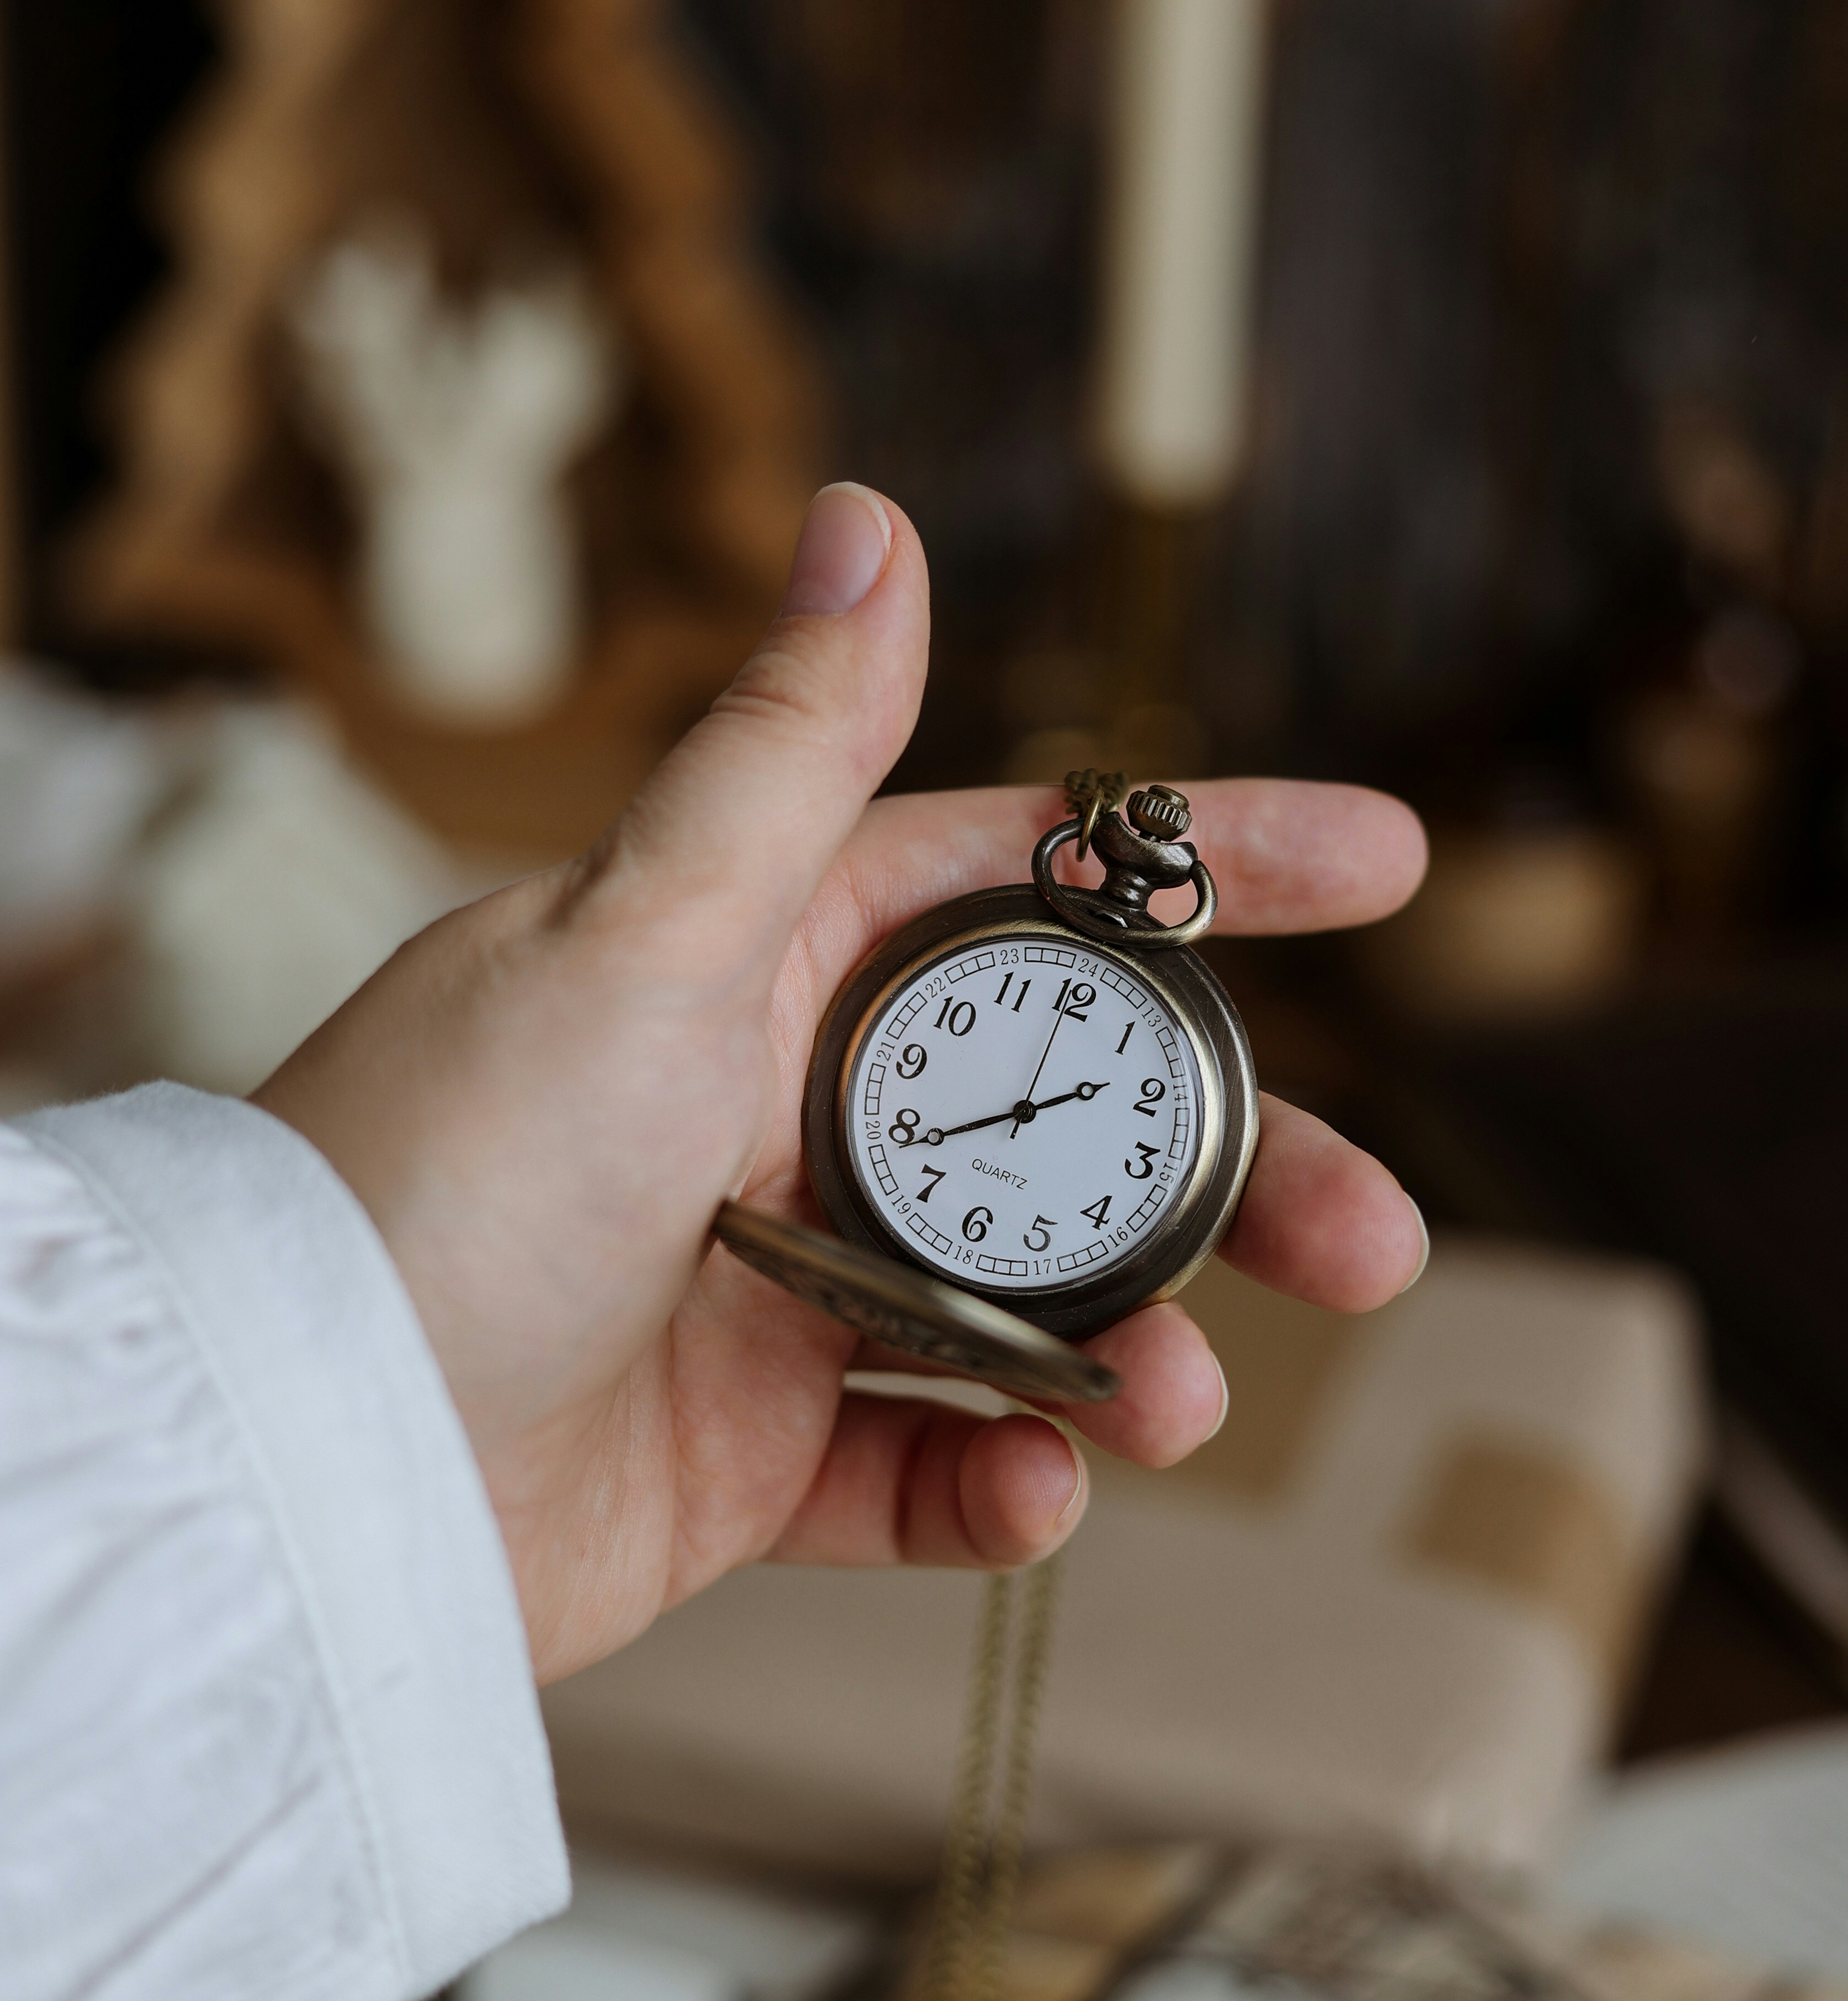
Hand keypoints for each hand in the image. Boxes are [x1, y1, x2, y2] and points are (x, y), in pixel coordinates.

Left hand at [258, 484, 1428, 1683]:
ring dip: (1134, 1354)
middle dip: (1231, 1175)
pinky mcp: (746, 1458)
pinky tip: (1037, 1484)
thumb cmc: (450, 1164)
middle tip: (1370, 1237)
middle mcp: (775, 1119)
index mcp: (758, 966)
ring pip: (1023, 1309)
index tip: (1385, 860)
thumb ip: (786, 749)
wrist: (309, 1458)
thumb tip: (865, 515)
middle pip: (1067, 1126)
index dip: (1212, 864)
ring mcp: (771, 1293)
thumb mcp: (642, 929)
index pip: (1026, 884)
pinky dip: (996, 1485)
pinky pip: (918, 1469)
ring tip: (1180, 1399)